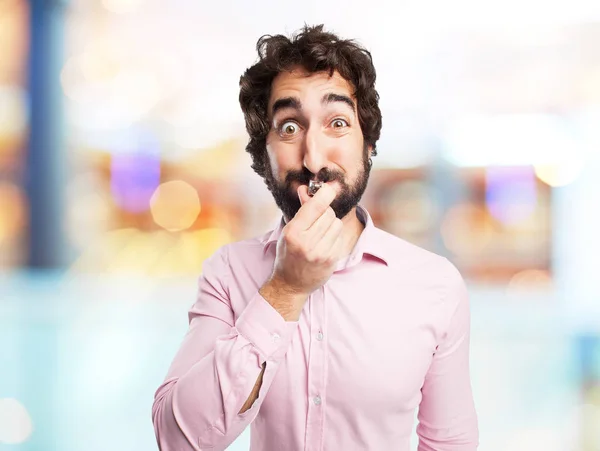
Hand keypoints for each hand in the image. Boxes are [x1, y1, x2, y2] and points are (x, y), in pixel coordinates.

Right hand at [263, 183, 343, 316]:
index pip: (315, 206)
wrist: (291, 284)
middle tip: (316, 221)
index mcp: (293, 232)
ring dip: (330, 224)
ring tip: (320, 234)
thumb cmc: (288, 253)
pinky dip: (333, 237)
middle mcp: (307, 242)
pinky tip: (324, 244)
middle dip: (324, 212)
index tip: (329, 187)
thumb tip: (306, 189)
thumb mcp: (289, 230)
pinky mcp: (331, 260)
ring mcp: (321, 252)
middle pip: (328, 213)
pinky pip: (339, 237)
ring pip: (336, 223)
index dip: (325, 193)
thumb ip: (301, 210)